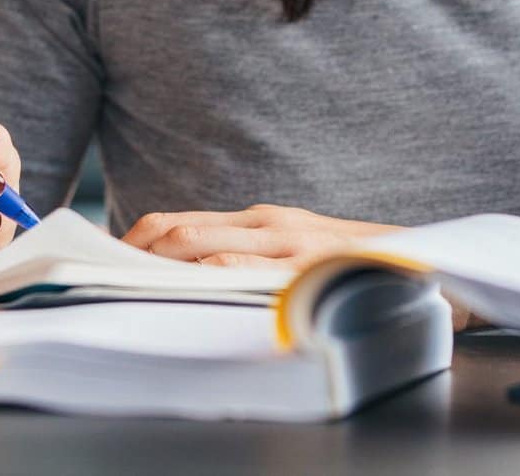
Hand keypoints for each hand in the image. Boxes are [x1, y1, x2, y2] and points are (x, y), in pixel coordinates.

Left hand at [124, 204, 475, 331]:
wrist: (431, 265)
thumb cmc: (358, 269)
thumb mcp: (297, 254)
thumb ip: (251, 260)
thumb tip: (186, 283)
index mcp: (259, 221)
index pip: (173, 225)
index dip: (128, 244)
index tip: (94, 270)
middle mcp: (267, 225)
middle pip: (173, 232)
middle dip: (125, 257)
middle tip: (88, 283)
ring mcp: (285, 245)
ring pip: (198, 249)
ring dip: (152, 268)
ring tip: (114, 289)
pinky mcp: (304, 266)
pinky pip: (239, 271)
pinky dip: (201, 282)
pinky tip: (177, 298)